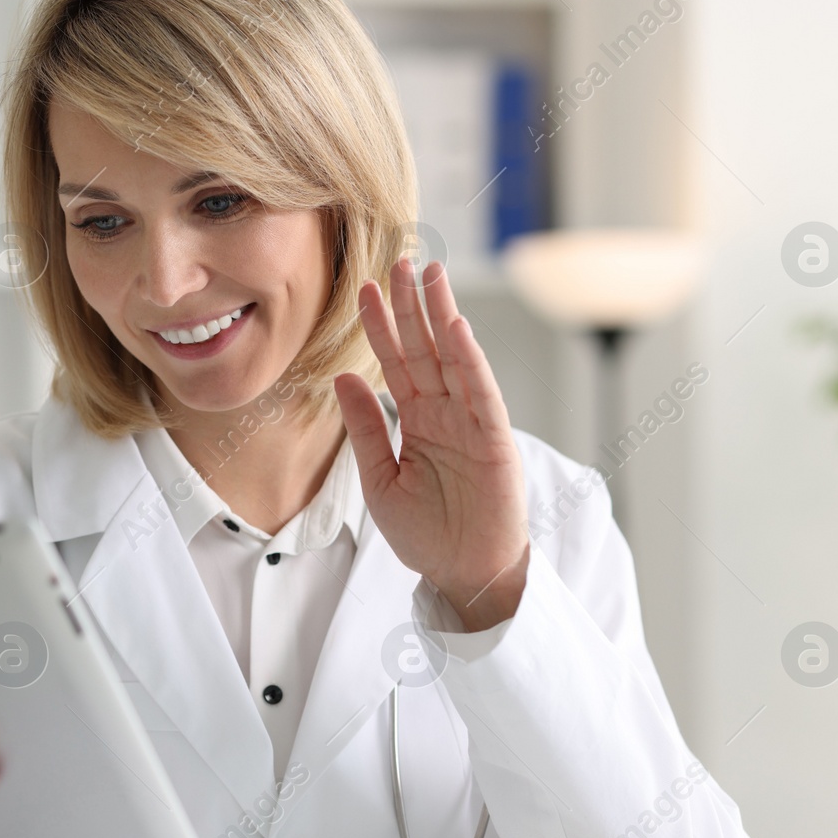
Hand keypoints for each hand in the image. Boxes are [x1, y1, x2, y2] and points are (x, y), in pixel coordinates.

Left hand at [334, 257, 528, 631]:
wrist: (463, 575)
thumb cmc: (427, 533)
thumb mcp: (379, 478)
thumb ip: (366, 427)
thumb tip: (342, 378)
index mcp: (418, 420)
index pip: (396, 362)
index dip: (380, 327)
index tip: (363, 290)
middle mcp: (446, 413)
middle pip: (426, 348)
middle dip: (411, 306)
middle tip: (398, 261)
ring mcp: (472, 423)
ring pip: (455, 358)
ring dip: (442, 317)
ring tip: (429, 275)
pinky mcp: (495, 441)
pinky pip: (481, 393)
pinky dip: (470, 361)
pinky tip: (456, 330)